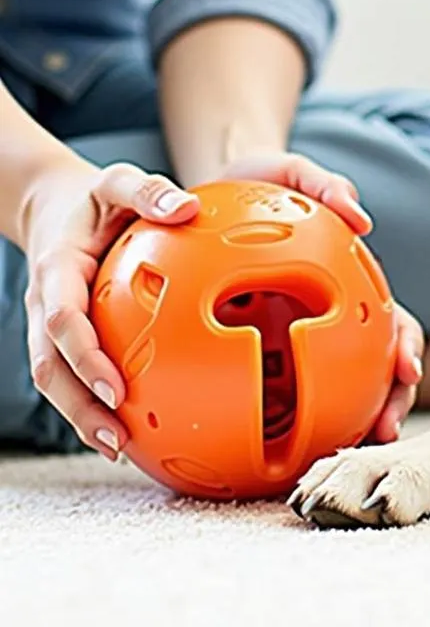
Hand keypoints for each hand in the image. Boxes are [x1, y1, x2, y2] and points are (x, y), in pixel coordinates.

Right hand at [21, 160, 198, 457]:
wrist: (57, 205)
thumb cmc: (94, 197)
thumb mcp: (118, 181)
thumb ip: (148, 191)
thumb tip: (186, 208)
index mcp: (58, 269)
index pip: (62, 321)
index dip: (85, 357)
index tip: (116, 387)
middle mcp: (46, 304)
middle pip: (50, 367)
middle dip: (79, 406)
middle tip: (117, 435)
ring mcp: (48, 325)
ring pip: (54, 381)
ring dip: (81, 417)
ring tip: (119, 446)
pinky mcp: (63, 337)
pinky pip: (70, 375)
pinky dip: (89, 404)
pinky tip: (125, 427)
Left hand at [215, 152, 424, 442]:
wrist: (210, 194)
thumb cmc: (261, 183)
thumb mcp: (292, 171)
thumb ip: (326, 185)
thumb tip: (361, 218)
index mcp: (352, 285)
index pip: (393, 324)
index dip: (407, 348)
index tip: (407, 367)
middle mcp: (333, 319)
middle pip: (375, 370)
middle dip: (388, 402)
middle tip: (383, 430)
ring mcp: (294, 336)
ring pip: (333, 390)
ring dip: (343, 422)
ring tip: (334, 453)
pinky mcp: (256, 346)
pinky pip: (270, 387)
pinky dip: (279, 415)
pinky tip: (262, 440)